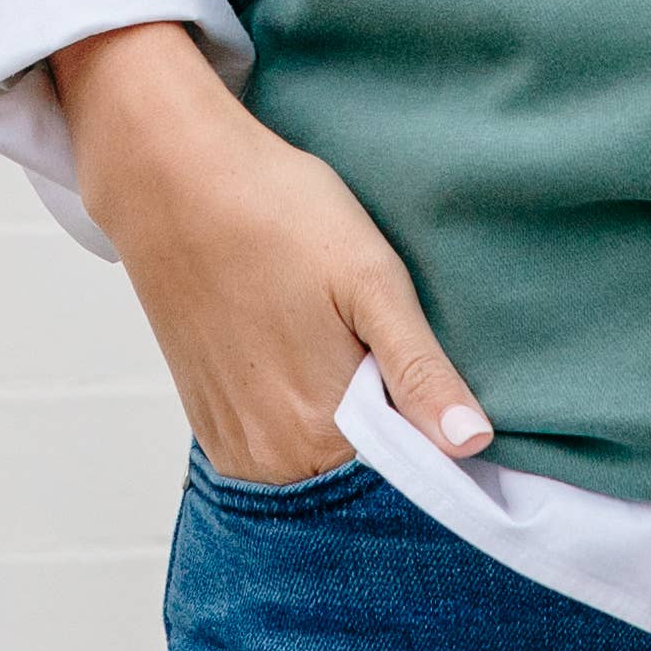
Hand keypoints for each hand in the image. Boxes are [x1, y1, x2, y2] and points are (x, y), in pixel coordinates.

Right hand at [52, 20, 495, 487]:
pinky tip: (294, 345)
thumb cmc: (282, 215)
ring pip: (317, 455)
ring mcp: (232, 445)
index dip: (428, 425)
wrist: (177, 181)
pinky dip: (296, 407)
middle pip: (359, 468)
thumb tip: (473, 446)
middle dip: (383, 418)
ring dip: (336, 412)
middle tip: (368, 333)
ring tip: (328, 333)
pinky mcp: (207, 421)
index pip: (405, 470)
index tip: (422, 370)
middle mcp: (270, 461)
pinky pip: (274, 439)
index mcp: (321, 435)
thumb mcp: (373, 281)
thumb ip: (420, 374)